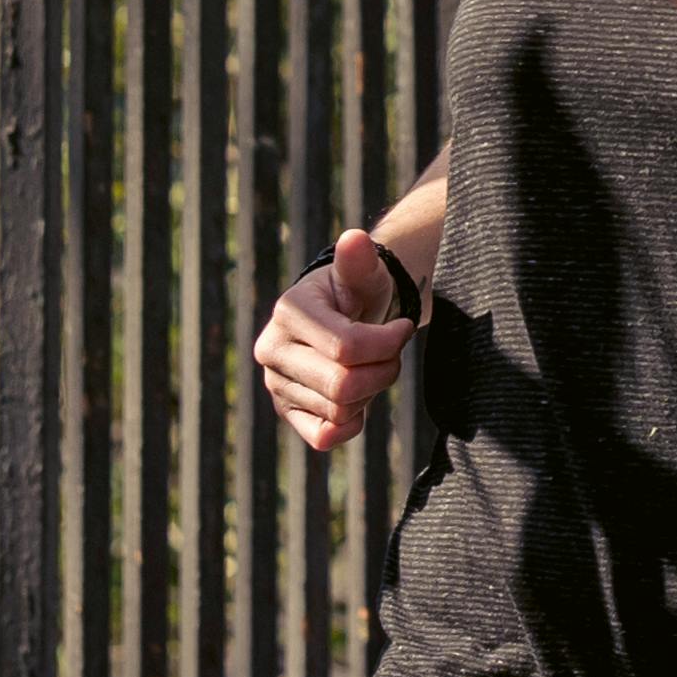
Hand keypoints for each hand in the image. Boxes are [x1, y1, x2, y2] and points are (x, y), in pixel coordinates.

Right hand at [255, 227, 414, 452]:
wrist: (345, 317)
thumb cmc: (358, 292)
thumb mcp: (362, 272)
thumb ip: (359, 260)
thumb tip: (356, 240)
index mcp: (288, 312)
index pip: (347, 347)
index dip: (388, 343)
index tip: (404, 328)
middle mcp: (272, 351)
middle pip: (342, 385)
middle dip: (383, 372)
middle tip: (393, 355)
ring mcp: (276, 385)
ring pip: (339, 411)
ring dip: (371, 393)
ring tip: (374, 368)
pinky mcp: (287, 412)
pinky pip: (324, 437)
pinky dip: (351, 424)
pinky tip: (360, 400)